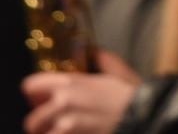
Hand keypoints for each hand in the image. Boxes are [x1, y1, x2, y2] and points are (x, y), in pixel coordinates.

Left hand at [21, 49, 140, 133]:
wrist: (147, 117)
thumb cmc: (132, 98)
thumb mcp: (116, 74)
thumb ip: (102, 61)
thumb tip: (96, 51)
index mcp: (71, 83)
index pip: (30, 86)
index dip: (35, 97)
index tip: (42, 103)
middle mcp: (63, 103)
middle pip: (32, 121)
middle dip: (42, 127)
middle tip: (55, 128)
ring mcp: (67, 125)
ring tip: (66, 133)